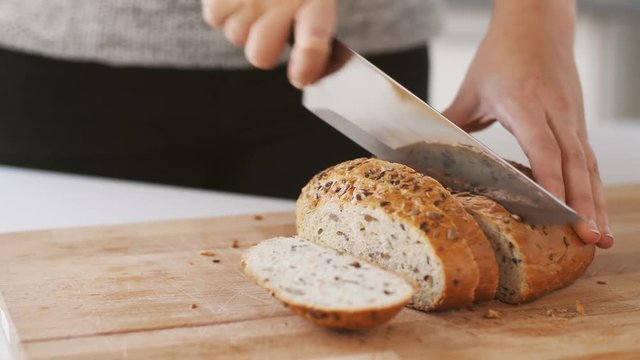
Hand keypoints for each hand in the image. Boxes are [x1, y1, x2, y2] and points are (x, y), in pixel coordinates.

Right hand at [201, 0, 335, 87]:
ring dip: (243, 24)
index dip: (308, 65)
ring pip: (236, 37)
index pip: (313, 41)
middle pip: (260, 55)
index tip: (302, 77)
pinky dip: (222, 8)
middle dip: (264, 49)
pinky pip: (214, 18)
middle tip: (271, 28)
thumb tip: (307, 67)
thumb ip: (313, 20)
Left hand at [443, 0, 612, 247]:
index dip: (552, 180)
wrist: (538, 23)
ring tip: (602, 238)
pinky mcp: (577, 121)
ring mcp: (571, 117)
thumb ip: (451, 121)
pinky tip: (597, 210)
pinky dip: (594, 187)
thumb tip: (421, 150)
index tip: (558, 210)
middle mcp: (555, 113)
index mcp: (525, 104)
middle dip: (583, 204)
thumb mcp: (472, 89)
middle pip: (574, 164)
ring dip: (596, 202)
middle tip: (590, 240)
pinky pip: (588, 159)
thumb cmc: (501, 55)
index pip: (543, 147)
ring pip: (588, 165)